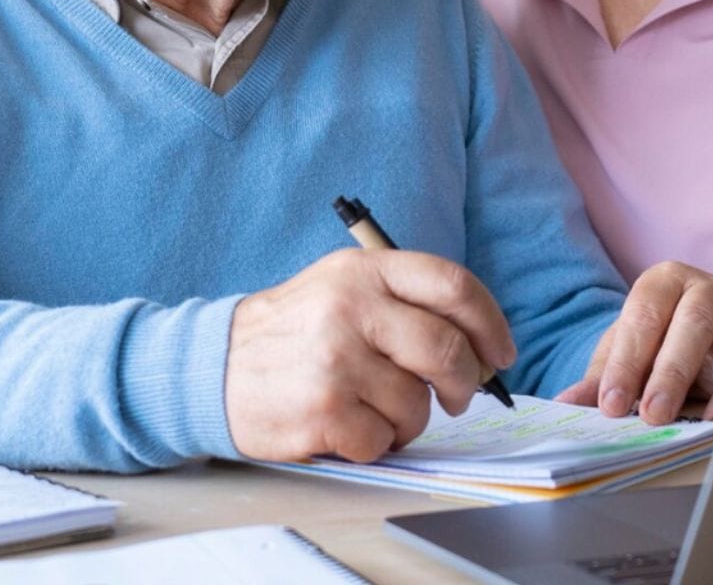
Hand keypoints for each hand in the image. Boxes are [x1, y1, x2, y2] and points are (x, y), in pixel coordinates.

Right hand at [227, 249, 516, 462]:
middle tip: (455, 398)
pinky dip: (374, 443)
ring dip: (409, 421)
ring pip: (417, 404)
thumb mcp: (341, 288)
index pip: (453, 286)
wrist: (212, 367)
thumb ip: (404, 302)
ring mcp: (336, 358)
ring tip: (375, 411)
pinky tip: (345, 427)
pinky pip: (382, 439)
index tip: (500, 355)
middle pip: (446, 349)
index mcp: (363, 270)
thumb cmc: (293, 333)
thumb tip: (478, 347)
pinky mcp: (322, 408)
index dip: (490, 324)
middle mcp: (351, 307)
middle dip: (464, 383)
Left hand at [555, 262, 712, 424]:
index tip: (611, 405)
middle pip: (690, 324)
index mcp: (661, 282)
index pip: (642, 317)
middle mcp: (704, 289)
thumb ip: (602, 377)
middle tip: (651, 416)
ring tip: (695, 424)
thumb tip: (567, 403)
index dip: (626, 363)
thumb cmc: (659, 343)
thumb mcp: (627, 354)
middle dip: (669, 372)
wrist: (703, 340)